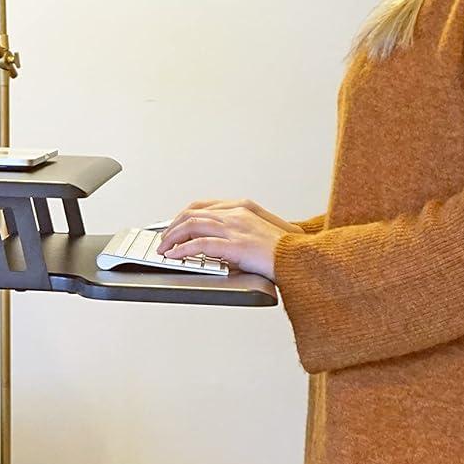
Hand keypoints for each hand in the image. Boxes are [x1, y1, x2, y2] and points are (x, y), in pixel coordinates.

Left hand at [157, 198, 290, 279]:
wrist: (300, 258)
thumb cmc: (283, 250)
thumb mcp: (257, 232)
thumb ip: (236, 232)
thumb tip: (215, 244)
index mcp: (241, 207)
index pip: (202, 206)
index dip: (182, 216)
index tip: (173, 226)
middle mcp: (236, 213)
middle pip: (192, 213)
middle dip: (172, 227)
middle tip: (163, 240)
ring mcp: (235, 228)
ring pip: (191, 225)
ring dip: (172, 238)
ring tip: (164, 249)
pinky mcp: (234, 245)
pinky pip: (200, 244)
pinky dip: (182, 250)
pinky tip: (175, 256)